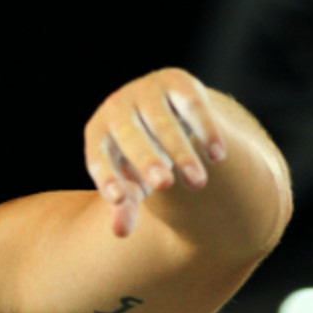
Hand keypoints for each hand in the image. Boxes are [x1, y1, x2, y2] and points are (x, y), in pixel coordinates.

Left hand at [84, 68, 227, 236]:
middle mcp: (116, 107)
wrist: (165, 111)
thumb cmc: (141, 155)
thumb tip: (119, 233)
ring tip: (198, 183)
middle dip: (147, 160)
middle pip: (129, 136)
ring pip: (163, 122)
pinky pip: (192, 104)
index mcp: (97, 133)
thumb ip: (125, 204)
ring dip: (182, 153)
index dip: (106, 177)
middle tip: (164, 185)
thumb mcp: (132, 180)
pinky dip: (205, 130)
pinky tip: (216, 156)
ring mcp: (145, 91)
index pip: (97, 157)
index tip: (119, 199)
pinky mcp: (176, 80)